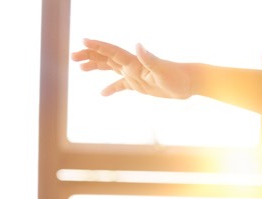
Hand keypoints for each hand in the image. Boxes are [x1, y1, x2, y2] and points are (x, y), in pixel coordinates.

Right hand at [71, 39, 192, 97]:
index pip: (111, 51)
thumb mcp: (162, 69)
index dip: (97, 46)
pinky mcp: (139, 85)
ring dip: (96, 67)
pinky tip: (102, 93)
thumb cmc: (177, 76)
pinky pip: (121, 85)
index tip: (83, 41)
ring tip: (80, 68)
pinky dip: (111, 88)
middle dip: (89, 56)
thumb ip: (149, 58)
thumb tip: (138, 45)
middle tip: (73, 57)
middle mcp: (131, 65)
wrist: (188, 84)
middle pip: (106, 58)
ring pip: (110, 68)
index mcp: (134, 61)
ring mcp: (134, 74)